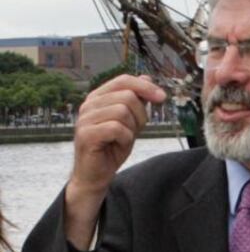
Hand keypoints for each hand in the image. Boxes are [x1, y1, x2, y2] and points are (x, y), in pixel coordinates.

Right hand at [66, 75, 165, 249]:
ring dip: (132, 127)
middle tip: (135, 130)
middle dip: (140, 114)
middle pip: (127, 95)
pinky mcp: (86, 134)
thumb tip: (147, 78)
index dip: (146, 87)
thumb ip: (137, 101)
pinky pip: (116, 128)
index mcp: (99, 97)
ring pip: (122, 111)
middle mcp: (89, 104)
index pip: (124, 80)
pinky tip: (118, 144)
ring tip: (124, 138)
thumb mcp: (130, 121)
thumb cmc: (112, 147)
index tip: (162, 98)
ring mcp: (85, 119)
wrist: (96, 174)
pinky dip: (125, 138)